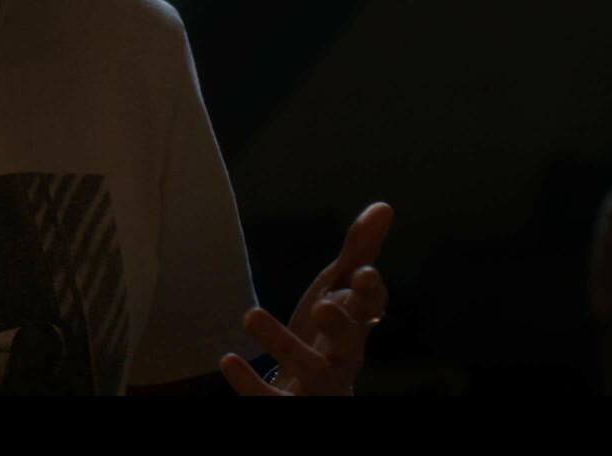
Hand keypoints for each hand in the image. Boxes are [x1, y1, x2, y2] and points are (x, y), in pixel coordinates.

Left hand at [218, 201, 392, 395]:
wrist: (313, 397)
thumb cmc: (327, 336)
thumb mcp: (337, 291)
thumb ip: (358, 252)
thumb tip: (384, 206)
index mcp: (356, 328)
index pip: (371, 309)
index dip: (371, 293)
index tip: (365, 272)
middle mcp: (343, 360)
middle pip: (349, 344)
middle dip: (339, 325)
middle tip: (320, 305)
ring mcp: (319, 388)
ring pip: (312, 372)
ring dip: (282, 344)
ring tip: (250, 314)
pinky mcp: (288, 405)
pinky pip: (272, 401)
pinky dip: (250, 384)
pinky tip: (227, 359)